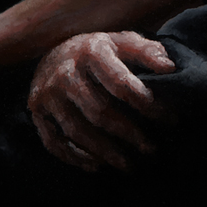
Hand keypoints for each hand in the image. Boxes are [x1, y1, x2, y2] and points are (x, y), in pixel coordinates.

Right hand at [28, 32, 175, 171]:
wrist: (52, 50)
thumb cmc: (98, 51)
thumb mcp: (122, 41)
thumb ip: (147, 51)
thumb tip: (169, 68)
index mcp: (91, 50)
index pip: (122, 83)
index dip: (148, 104)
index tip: (169, 119)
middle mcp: (65, 72)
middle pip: (99, 111)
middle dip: (129, 133)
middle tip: (152, 148)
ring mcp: (48, 93)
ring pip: (77, 130)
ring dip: (105, 152)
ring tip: (129, 165)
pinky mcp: (36, 110)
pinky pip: (54, 141)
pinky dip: (76, 157)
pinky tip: (97, 165)